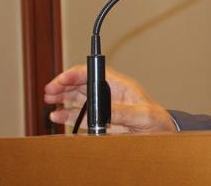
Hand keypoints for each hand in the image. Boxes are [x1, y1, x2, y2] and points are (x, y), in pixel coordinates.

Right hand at [43, 65, 175, 132]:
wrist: (161, 135)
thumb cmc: (156, 121)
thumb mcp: (142, 115)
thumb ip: (124, 112)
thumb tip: (106, 110)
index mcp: (120, 86)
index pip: (93, 74)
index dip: (76, 74)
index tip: (61, 80)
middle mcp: (110, 94)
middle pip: (82, 84)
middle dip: (64, 86)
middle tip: (49, 92)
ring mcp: (105, 107)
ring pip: (78, 98)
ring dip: (63, 98)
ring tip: (49, 101)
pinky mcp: (101, 120)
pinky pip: (81, 115)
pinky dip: (67, 115)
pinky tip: (57, 116)